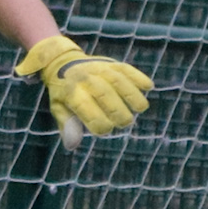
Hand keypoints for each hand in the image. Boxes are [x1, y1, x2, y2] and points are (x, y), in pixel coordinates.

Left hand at [15, 35, 151, 146]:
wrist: (63, 62)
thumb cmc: (64, 93)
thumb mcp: (59, 108)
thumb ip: (67, 125)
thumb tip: (72, 146)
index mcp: (71, 93)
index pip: (88, 111)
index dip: (100, 125)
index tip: (106, 131)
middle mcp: (85, 79)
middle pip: (106, 95)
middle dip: (119, 112)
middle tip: (125, 122)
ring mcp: (99, 68)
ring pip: (119, 80)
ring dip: (133, 96)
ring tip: (140, 109)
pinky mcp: (111, 63)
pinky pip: (127, 69)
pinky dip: (139, 77)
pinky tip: (149, 87)